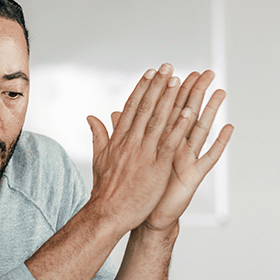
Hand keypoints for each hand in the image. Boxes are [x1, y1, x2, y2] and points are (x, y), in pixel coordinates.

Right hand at [84, 64, 194, 233]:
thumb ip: (99, 135)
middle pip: (146, 109)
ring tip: (179, 81)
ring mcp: (144, 154)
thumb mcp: (99, 157)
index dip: (142, 88)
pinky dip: (179, 128)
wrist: (108, 212)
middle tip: (168, 67)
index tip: (150, 72)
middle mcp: (131, 143)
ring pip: (159, 121)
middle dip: (158, 86)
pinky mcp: (157, 168)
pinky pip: (170, 144)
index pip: (132, 108)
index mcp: (119, 140)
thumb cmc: (105, 188)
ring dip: (170, 100)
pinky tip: (187, 113)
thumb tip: (92, 117)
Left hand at [140, 70, 232, 230]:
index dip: (170, 91)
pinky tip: (229, 127)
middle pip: (185, 115)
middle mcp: (174, 147)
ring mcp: (186, 160)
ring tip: (220, 91)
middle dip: (194, 93)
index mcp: (158, 141)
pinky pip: (209, 157)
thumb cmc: (137, 185)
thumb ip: (124, 132)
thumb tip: (114, 113)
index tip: (175, 72)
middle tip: (204, 72)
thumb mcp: (129, 155)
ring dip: (210, 111)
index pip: (165, 110)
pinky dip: (219, 143)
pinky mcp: (193, 175)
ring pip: (199, 130)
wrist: (139, 213)